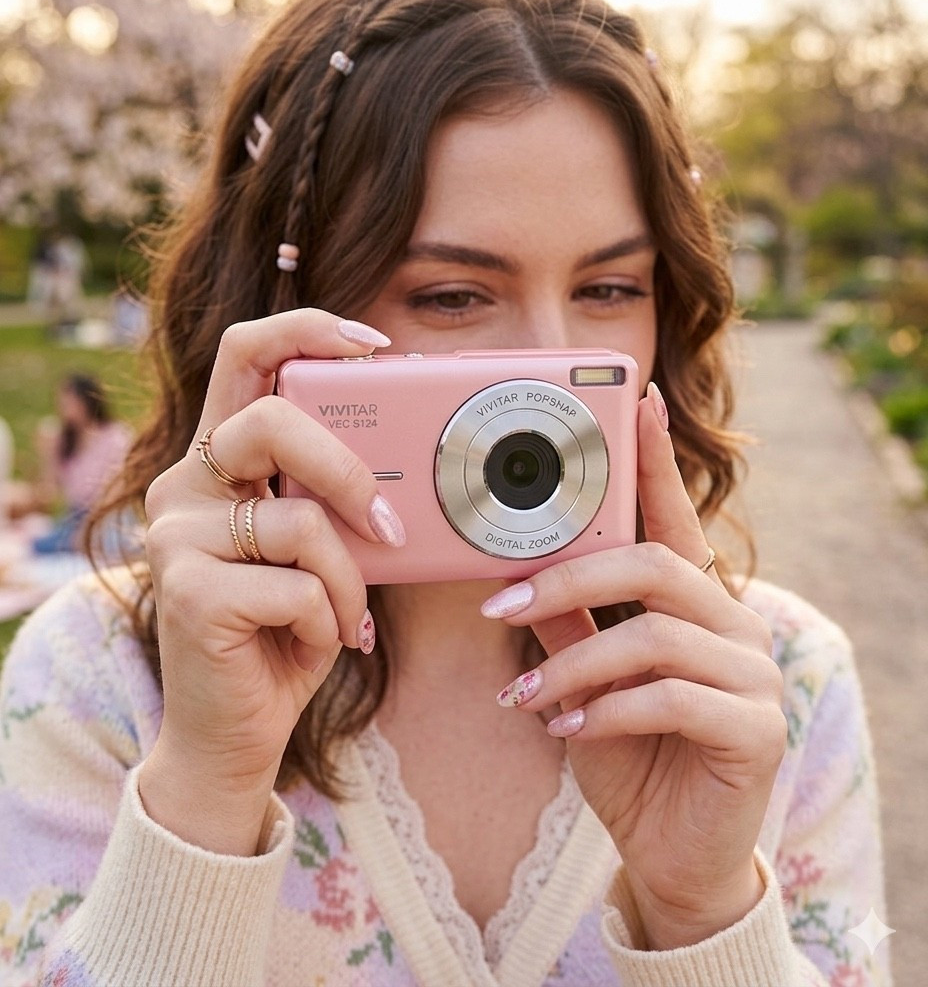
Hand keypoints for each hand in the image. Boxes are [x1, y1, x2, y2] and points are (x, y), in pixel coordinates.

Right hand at [138, 310, 404, 854]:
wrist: (236, 732)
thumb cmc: (284, 631)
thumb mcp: (317, 549)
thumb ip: (333, 495)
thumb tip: (412, 451)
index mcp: (216, 459)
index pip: (244, 354)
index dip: (306, 330)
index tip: (374, 344)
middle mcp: (182, 485)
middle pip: (271, 422)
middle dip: (349, 472)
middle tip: (390, 522)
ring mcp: (176, 537)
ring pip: (299, 520)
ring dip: (348, 577)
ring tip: (349, 613)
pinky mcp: (186, 592)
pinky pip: (296, 586)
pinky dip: (332, 619)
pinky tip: (322, 643)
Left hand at [484, 385, 785, 948]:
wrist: (669, 852)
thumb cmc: (625, 754)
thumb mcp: (582, 680)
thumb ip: (567, 625)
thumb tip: (517, 576)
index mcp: (694, 603)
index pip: (674, 519)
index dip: (655, 461)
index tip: (635, 402)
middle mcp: (734, 625)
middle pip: (652, 566)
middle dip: (567, 581)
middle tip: (499, 604)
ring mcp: (754, 677)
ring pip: (654, 636)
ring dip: (573, 664)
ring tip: (525, 694)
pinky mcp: (756, 730)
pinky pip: (670, 699)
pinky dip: (605, 711)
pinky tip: (567, 730)